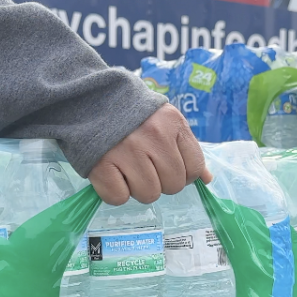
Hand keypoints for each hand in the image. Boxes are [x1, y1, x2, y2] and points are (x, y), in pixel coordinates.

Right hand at [87, 104, 211, 205]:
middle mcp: (154, 137)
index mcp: (173, 124)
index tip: (166, 167)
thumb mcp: (165, 121)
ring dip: (137, 188)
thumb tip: (207, 179)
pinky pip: (119, 198)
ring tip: (126, 169)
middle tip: (143, 167)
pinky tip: (111, 173)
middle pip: (173, 186)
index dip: (183, 175)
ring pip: (149, 195)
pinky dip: (114, 192)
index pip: (195, 168)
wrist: (90, 98)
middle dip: (160, 183)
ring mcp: (127, 151)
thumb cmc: (131, 115)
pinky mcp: (101, 164)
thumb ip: (186, 148)